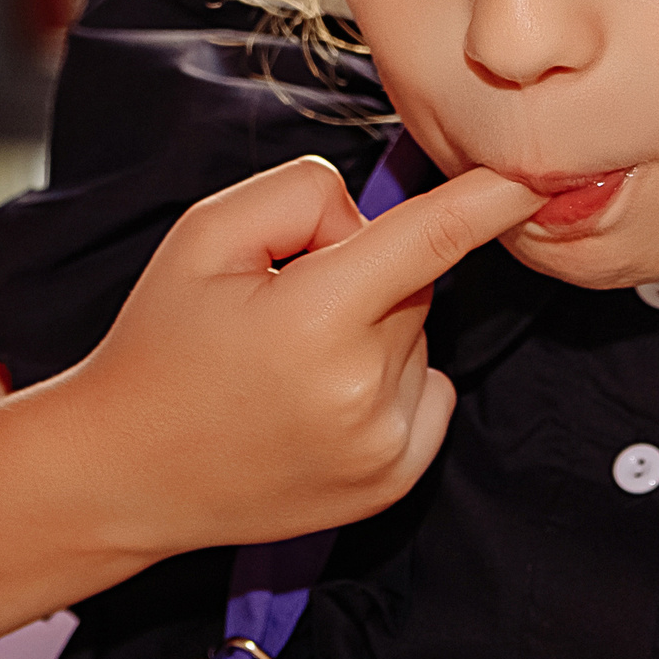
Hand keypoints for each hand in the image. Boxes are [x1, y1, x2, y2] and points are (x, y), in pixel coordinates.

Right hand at [50, 155, 543, 557]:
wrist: (123, 471)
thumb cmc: (160, 342)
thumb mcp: (205, 235)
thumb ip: (301, 196)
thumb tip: (375, 220)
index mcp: (313, 322)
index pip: (428, 240)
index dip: (486, 200)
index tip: (535, 175)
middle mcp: (359, 391)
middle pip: (412, 285)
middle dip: (364, 275)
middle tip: (284, 310)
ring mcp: (381, 447)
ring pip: (419, 338)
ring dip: (377, 332)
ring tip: (290, 364)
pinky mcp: (392, 483)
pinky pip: (431, 391)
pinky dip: (393, 381)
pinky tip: (322, 399)